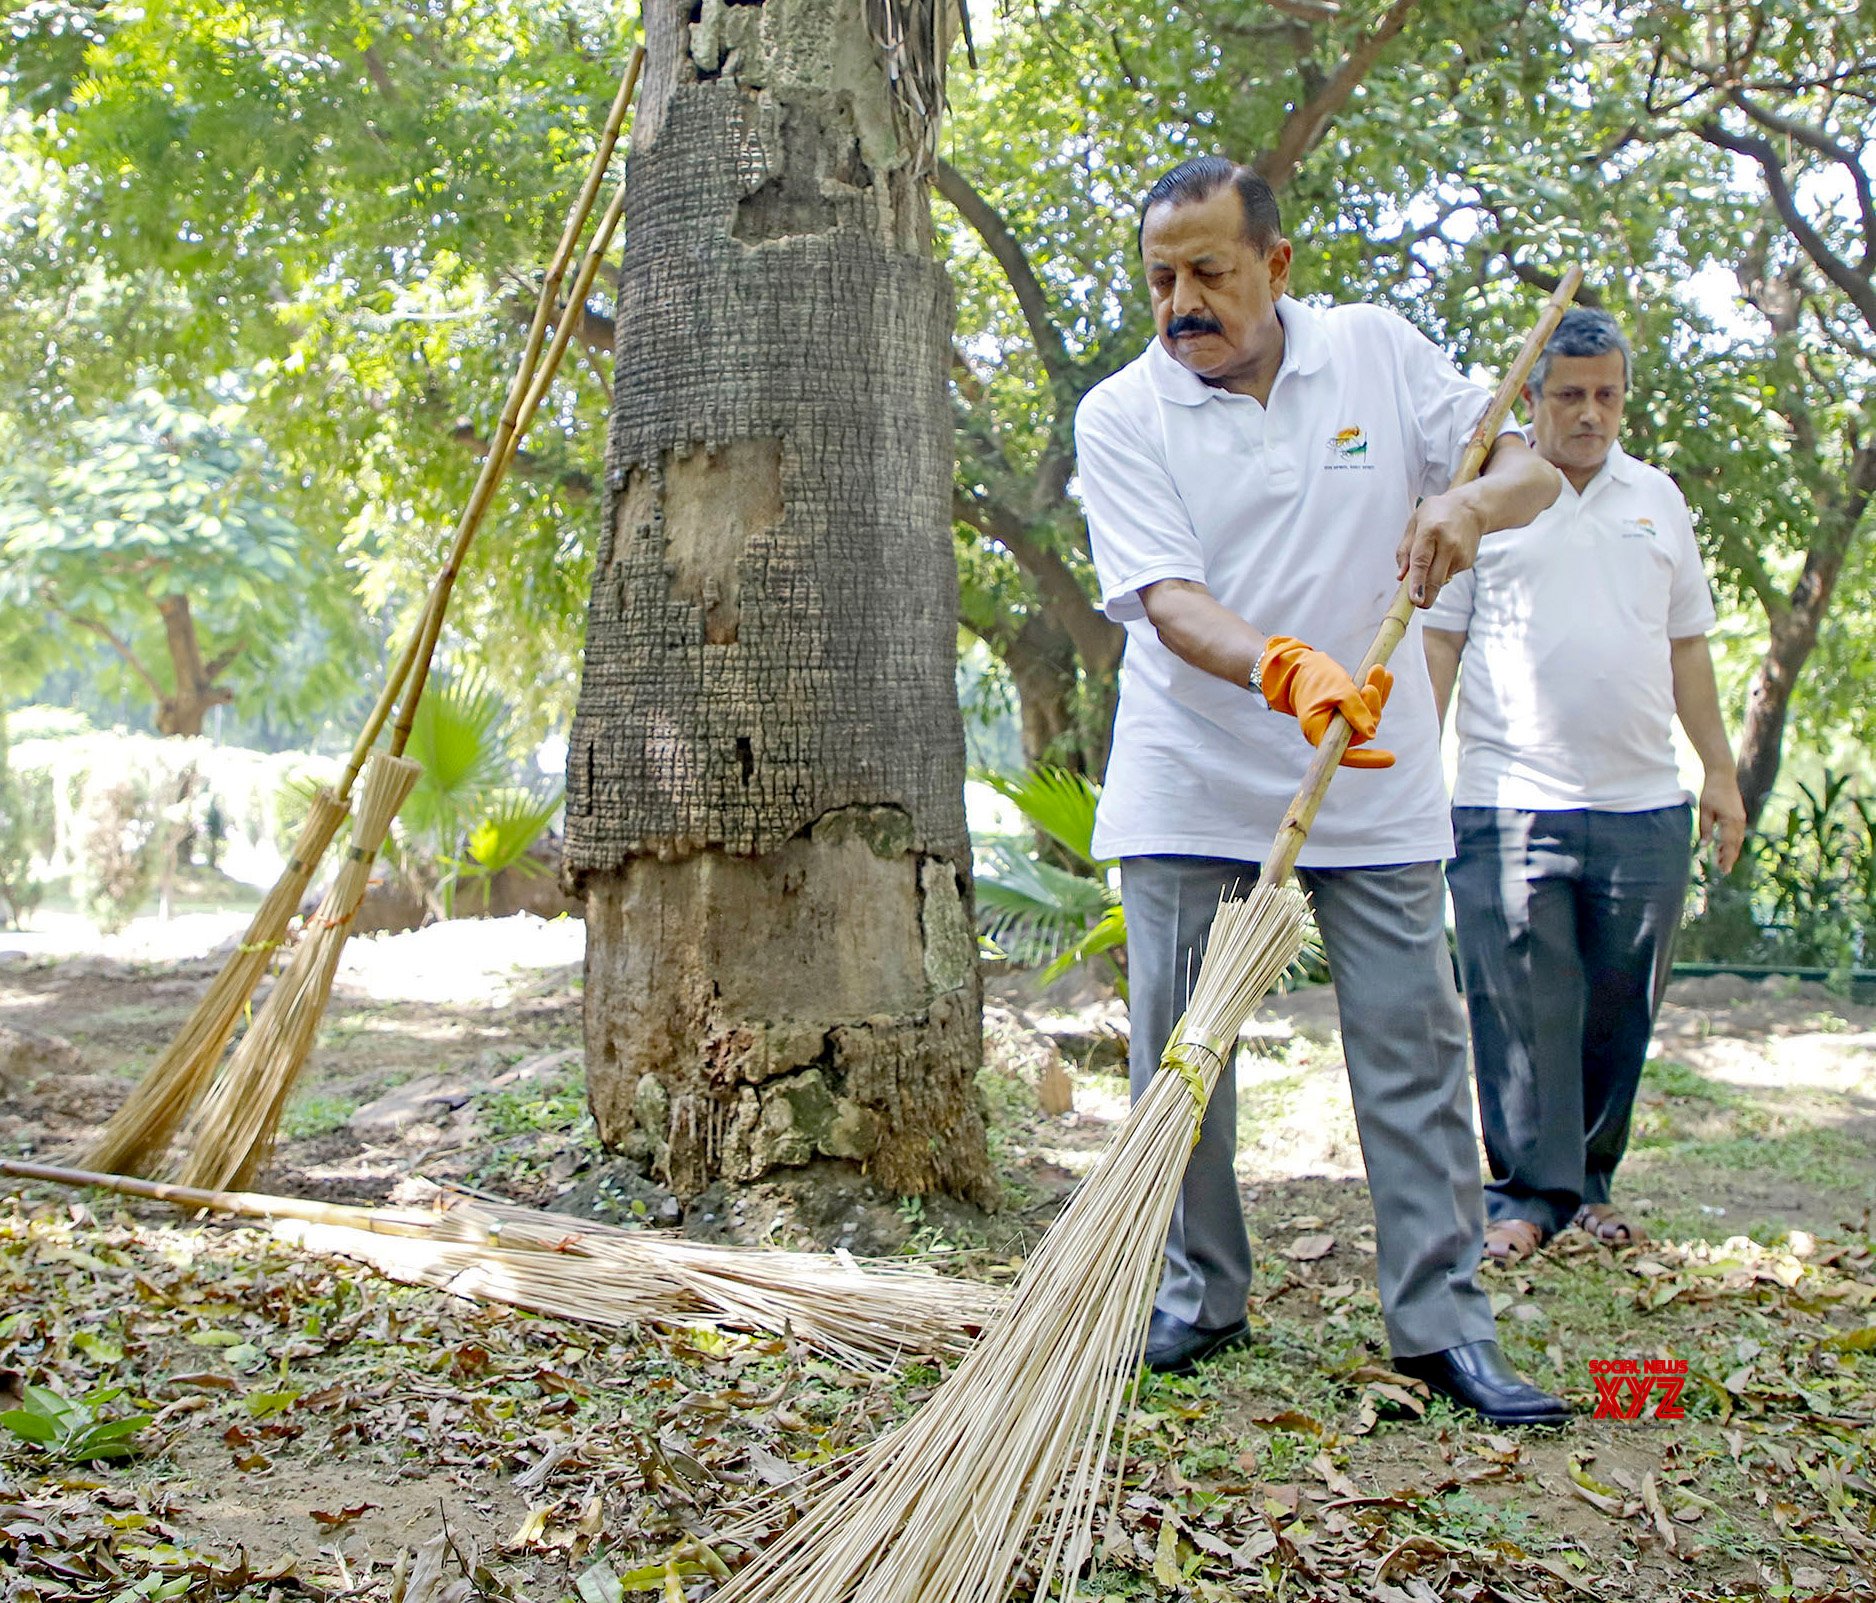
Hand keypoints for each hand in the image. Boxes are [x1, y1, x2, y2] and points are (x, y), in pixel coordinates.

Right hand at [1259, 636, 1395, 767]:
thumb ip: (1355, 711)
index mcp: (1320, 734)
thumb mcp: (1338, 691)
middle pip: (1362, 729)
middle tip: (1376, 673)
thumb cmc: (1315, 679)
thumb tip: (1372, 734)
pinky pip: (1366, 706)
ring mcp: (1340, 723)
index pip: (1345, 754)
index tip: (1392, 758)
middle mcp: (1331, 733)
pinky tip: (1387, 676)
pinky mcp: (1346, 712)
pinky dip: (1377, 691)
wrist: (1300, 667)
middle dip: (1374, 703)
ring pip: (1367, 716)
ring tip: (1380, 670)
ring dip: (1377, 693)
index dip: (1368, 758)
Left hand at [1395, 489, 1485, 607]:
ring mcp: (1460, 554)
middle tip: (1417, 604)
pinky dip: (1440, 572)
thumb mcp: (1414, 524)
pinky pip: (1448, 576)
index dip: (1417, 583)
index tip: (1415, 600)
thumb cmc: (1437, 514)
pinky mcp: (1467, 562)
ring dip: (1430, 581)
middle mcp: (1448, 544)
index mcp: (1431, 531)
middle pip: (1434, 579)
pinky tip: (1443, 556)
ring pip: (1440, 580)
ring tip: (1431, 559)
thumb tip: (1401, 577)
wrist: (1471, 509)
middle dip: (1425, 596)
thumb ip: (1404, 551)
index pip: (1422, 562)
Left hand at [1699, 768, 1746, 873]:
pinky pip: (1737, 833)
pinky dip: (1732, 842)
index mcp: (1731, 821)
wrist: (1723, 776)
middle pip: (1736, 844)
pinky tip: (1723, 847)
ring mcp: (1741, 818)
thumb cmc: (1712, 792)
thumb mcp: (1705, 811)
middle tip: (1724, 871)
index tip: (1723, 870)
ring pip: (1738, 840)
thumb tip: (1705, 846)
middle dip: (1730, 858)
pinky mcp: (1739, 816)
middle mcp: (1739, 821)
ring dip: (1731, 851)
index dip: (1726, 858)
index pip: (1729, 844)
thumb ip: (1705, 828)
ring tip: (1721, 861)